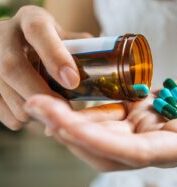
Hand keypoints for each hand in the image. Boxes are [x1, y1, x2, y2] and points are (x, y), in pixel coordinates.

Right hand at [0, 6, 90, 129]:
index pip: (38, 31)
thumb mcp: (64, 38)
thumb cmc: (49, 43)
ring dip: (32, 108)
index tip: (72, 82)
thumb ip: (82, 50)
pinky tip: (33, 111)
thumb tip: (107, 70)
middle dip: (41, 93)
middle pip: (13, 67)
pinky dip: (20, 117)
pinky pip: (0, 108)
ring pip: (5, 91)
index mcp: (30, 19)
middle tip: (63, 110)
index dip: (55, 57)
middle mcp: (3, 35)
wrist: (16, 43)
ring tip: (50, 110)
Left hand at [24, 71, 176, 170]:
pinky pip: (111, 115)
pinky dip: (89, 108)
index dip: (101, 142)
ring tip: (40, 100)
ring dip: (72, 119)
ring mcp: (150, 129)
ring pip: (103, 133)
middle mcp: (160, 144)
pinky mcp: (145, 113)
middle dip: (71, 130)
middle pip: (108, 147)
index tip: (64, 126)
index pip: (136, 153)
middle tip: (36, 106)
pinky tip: (68, 94)